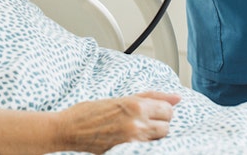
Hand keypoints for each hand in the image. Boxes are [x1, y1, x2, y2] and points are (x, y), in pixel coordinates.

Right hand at [52, 92, 179, 152]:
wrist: (69, 129)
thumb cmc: (91, 112)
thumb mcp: (121, 99)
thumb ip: (151, 97)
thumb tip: (177, 98)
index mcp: (135, 106)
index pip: (168, 110)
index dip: (163, 111)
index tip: (154, 112)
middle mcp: (137, 124)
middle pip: (166, 126)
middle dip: (159, 123)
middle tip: (144, 121)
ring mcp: (132, 140)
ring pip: (158, 138)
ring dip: (152, 134)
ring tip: (136, 130)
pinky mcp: (126, 152)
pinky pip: (147, 148)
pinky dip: (143, 143)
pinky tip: (132, 139)